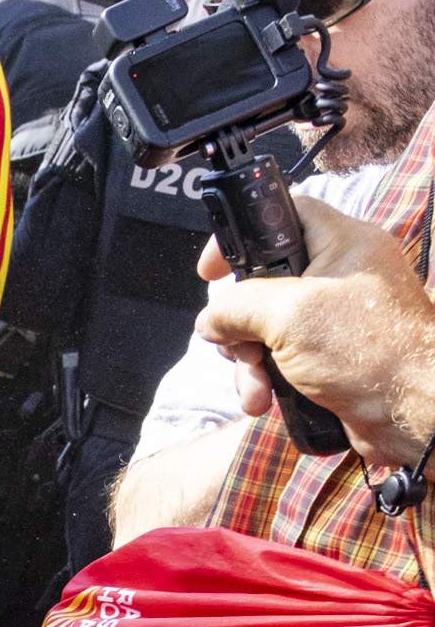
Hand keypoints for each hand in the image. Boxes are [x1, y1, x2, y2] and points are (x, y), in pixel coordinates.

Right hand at [193, 193, 434, 467]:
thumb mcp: (288, 315)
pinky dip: (265, 377)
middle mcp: (340, 276)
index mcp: (344, 245)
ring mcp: (335, 317)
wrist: (416, 414)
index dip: (243, 233)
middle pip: (263, 280)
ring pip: (265, 325)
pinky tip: (263, 400)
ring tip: (255, 387)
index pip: (285, 212)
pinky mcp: (330, 354)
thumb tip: (211, 322)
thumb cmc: (368, 353)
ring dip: (247, 359)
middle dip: (239, 320)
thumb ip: (237, 306)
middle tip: (235, 342)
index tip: (213, 271)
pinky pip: (280, 355)